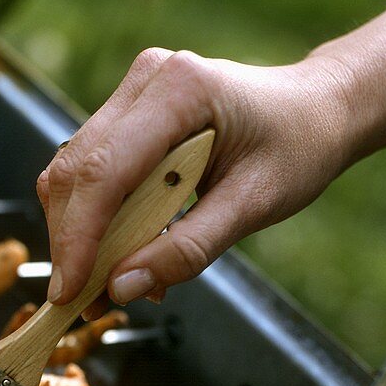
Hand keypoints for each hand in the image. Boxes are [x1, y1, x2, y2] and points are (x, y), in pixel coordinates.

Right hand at [37, 46, 352, 313]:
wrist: (318, 110)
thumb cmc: (298, 148)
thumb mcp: (254, 206)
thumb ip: (188, 249)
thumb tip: (121, 288)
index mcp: (180, 90)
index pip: (104, 171)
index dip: (78, 237)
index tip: (68, 293)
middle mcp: (145, 82)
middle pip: (75, 173)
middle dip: (72, 243)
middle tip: (85, 303)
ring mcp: (131, 95)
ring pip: (73, 176)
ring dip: (82, 236)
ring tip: (115, 285)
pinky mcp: (127, 117)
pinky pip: (93, 176)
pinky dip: (100, 222)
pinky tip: (130, 254)